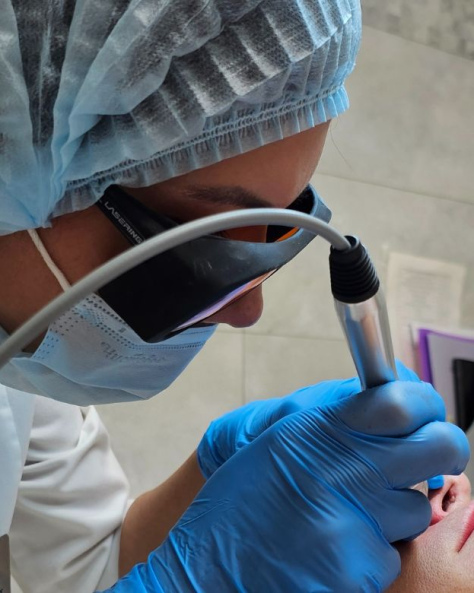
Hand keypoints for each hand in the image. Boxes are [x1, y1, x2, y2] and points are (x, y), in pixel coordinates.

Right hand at [104, 377, 468, 591]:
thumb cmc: (242, 501)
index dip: (426, 404)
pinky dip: (372, 548)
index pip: (405, 403)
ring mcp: (358, 523)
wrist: (209, 566)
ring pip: (416, 507)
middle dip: (440, 447)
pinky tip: (336, 546)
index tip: (426, 412)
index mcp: (323, 431)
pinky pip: (391, 552)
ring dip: (395, 508)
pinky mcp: (362, 569)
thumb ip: (340, 425)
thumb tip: (394, 415)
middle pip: (438, 446)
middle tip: (427, 455)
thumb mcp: (283, 442)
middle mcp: (347, 471)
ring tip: (350, 512)